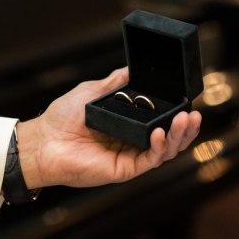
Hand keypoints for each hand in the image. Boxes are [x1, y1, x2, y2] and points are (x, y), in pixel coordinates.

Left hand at [16, 67, 200, 188]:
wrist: (43, 140)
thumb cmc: (62, 117)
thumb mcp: (92, 91)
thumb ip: (115, 83)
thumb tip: (131, 69)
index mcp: (126, 124)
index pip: (159, 121)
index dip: (175, 113)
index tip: (187, 101)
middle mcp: (131, 141)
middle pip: (168, 137)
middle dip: (185, 126)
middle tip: (194, 113)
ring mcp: (128, 156)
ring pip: (165, 150)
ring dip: (179, 136)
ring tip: (187, 120)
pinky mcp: (123, 169)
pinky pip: (149, 160)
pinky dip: (160, 147)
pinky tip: (162, 133)